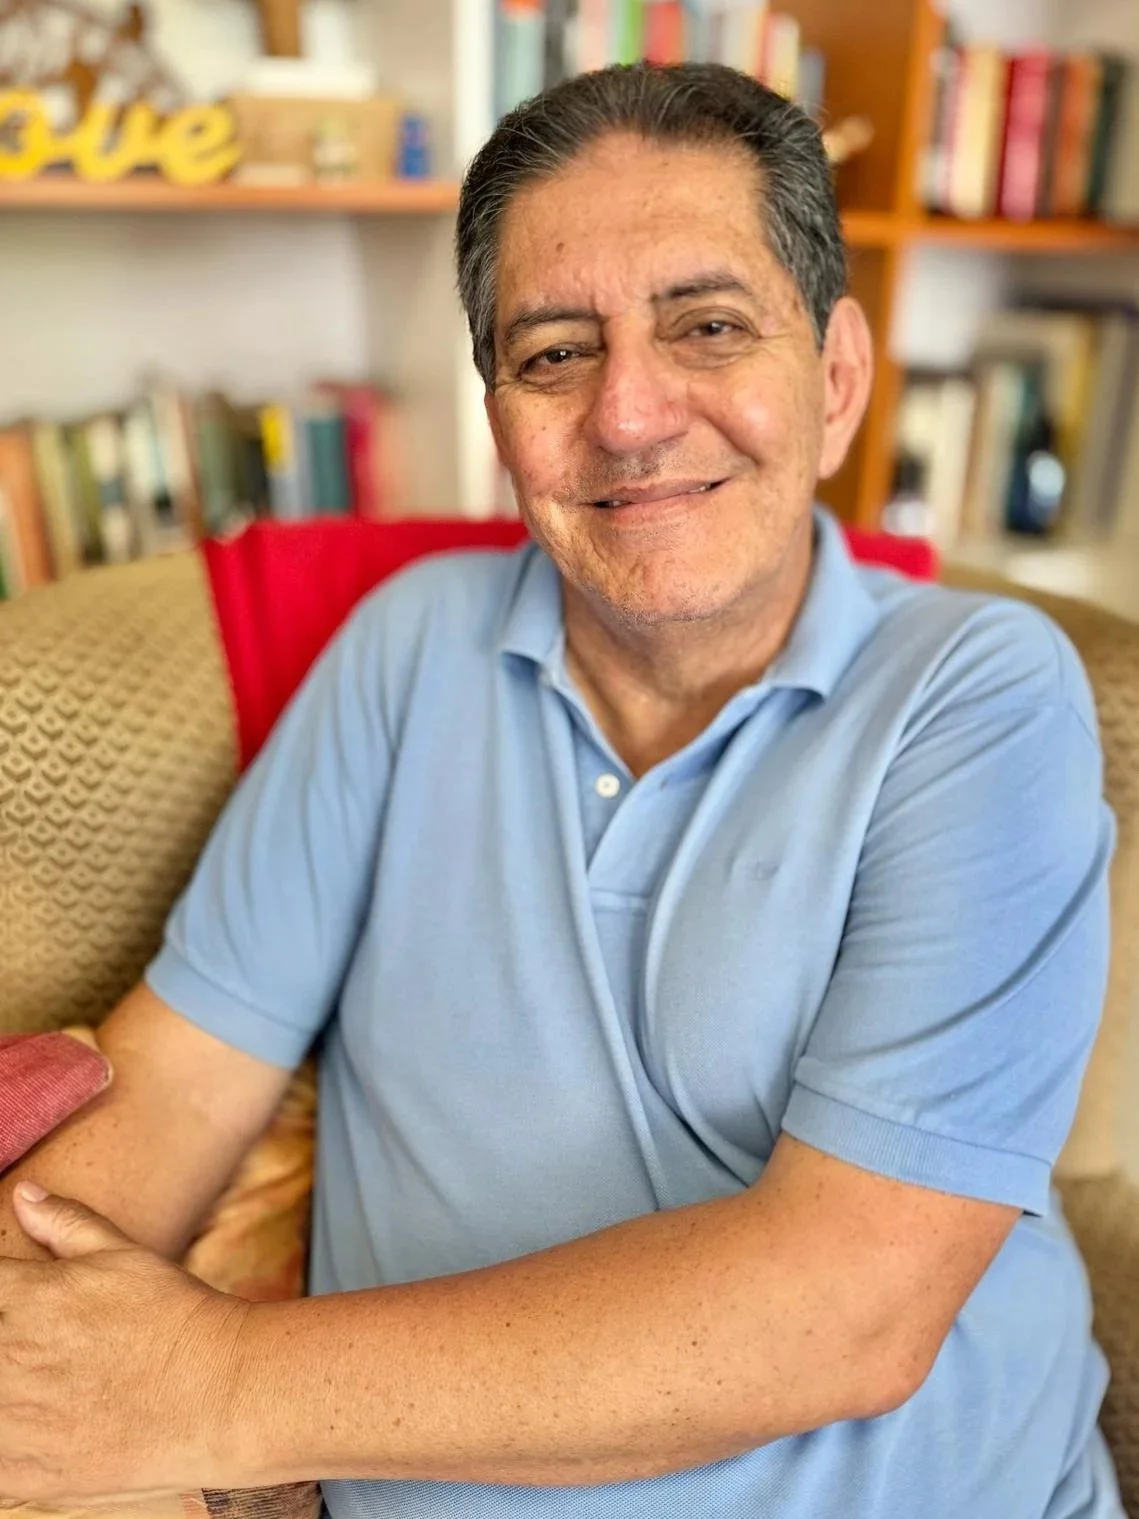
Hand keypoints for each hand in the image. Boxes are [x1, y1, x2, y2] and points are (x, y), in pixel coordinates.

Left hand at [0, 1182, 250, 1504]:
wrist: (216, 1392)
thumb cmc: (172, 1315)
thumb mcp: (121, 1255)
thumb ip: (64, 1224)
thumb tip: (23, 1194)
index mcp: (23, 1296)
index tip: (15, 1298)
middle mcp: (5, 1354)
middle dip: (3, 1332)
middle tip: (30, 1341)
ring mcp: (8, 1417)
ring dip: (0, 1381)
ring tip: (28, 1377)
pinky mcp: (17, 1469)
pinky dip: (2, 1435)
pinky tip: (29, 1420)